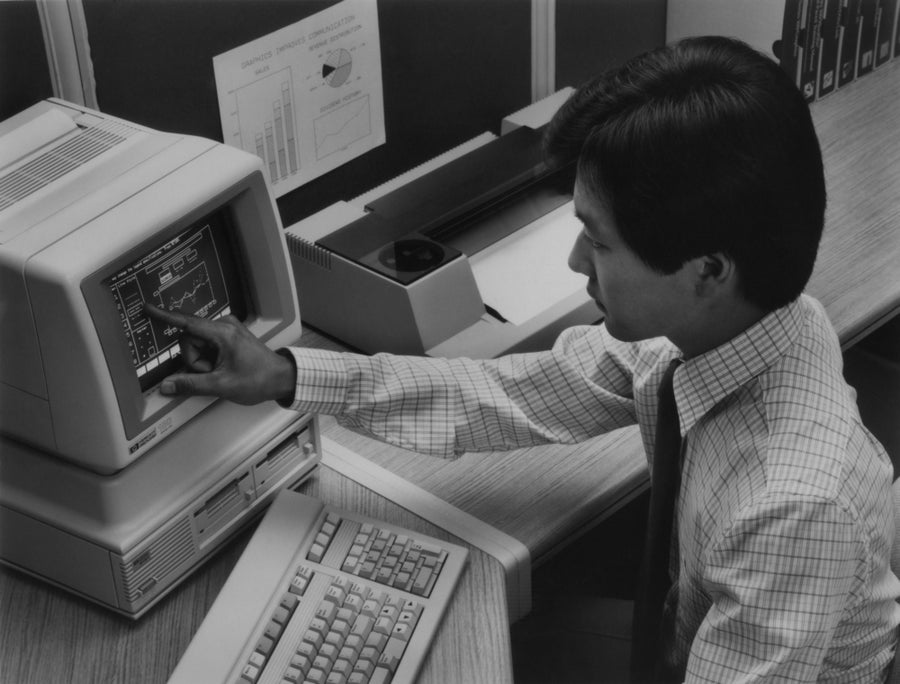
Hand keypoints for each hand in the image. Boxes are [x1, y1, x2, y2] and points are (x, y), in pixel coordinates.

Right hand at [143, 304, 296, 404]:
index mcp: (222, 333)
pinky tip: (221, 368)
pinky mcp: (228, 338)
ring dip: (202, 362)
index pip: (186, 323)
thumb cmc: (259, 379)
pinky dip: (209, 360)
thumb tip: (168, 385)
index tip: (148, 309)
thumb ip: (191, 385)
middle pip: (189, 340)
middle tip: (212, 373)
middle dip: (195, 361)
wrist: (281, 379)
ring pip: (197, 345)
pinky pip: (207, 347)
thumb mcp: (222, 385)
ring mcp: (227, 331)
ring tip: (221, 372)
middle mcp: (224, 326)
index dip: (164, 316)